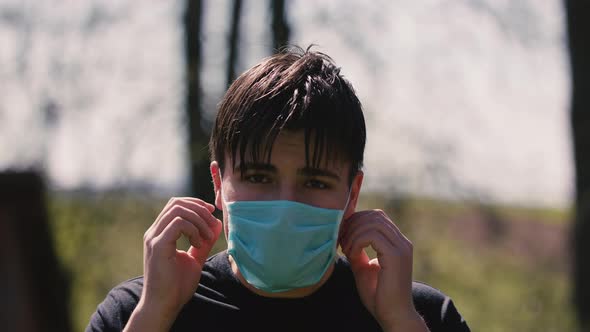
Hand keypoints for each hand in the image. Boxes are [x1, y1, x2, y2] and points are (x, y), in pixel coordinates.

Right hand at [125, 197, 222, 331]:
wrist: (164, 305)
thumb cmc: (176, 286)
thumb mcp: (195, 258)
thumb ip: (204, 241)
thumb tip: (216, 223)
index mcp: (160, 233)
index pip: (176, 204)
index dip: (196, 204)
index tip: (211, 214)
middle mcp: (154, 233)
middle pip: (176, 203)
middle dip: (199, 209)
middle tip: (212, 224)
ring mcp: (154, 238)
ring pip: (178, 210)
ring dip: (198, 220)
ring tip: (206, 238)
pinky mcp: (158, 246)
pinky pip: (178, 224)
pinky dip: (193, 230)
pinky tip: (198, 244)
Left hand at [339, 210, 426, 331]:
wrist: (393, 315)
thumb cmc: (378, 295)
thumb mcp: (363, 267)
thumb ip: (357, 250)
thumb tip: (344, 235)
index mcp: (398, 243)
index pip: (377, 216)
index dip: (357, 221)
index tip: (343, 237)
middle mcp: (403, 242)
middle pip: (375, 215)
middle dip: (353, 224)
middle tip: (342, 241)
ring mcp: (401, 248)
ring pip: (373, 222)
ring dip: (353, 233)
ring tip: (346, 249)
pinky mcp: (396, 256)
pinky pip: (371, 235)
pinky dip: (357, 242)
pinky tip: (352, 255)